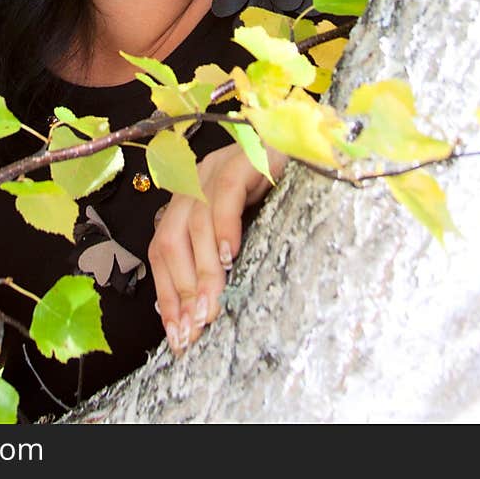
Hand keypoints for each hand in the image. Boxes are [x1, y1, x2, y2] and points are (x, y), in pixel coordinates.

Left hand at [147, 143, 286, 356]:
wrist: (316, 144)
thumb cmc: (286, 190)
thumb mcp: (250, 228)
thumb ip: (226, 257)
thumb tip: (207, 309)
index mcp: (193, 197)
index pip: (163, 247)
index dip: (166, 292)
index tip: (177, 334)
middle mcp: (198, 179)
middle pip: (170, 237)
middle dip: (180, 290)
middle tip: (195, 329)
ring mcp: (220, 165)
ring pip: (195, 222)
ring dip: (202, 272)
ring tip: (211, 308)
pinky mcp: (245, 157)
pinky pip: (225, 193)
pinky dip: (223, 226)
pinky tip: (231, 255)